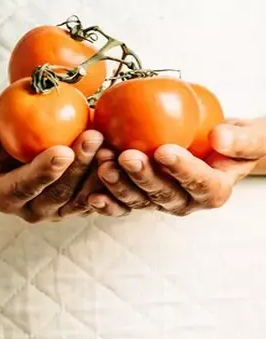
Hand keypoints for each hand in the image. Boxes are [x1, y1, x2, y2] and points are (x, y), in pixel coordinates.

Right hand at [0, 116, 106, 222]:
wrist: (15, 148)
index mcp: (3, 196)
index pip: (23, 187)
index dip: (43, 172)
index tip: (62, 150)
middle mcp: (30, 211)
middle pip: (58, 194)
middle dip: (78, 167)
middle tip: (94, 136)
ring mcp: (58, 213)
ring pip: (82, 198)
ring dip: (99, 173)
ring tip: (111, 144)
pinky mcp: (80, 207)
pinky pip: (99, 198)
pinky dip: (111, 180)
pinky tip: (121, 155)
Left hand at [89, 118, 265, 215]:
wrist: (214, 144)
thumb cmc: (235, 139)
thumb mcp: (253, 136)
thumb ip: (242, 139)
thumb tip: (221, 136)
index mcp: (213, 190)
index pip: (199, 183)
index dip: (182, 169)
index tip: (165, 151)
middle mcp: (185, 202)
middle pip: (162, 194)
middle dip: (143, 176)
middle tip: (126, 156)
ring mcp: (158, 201)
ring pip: (136, 199)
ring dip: (117, 184)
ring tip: (103, 162)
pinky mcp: (137, 196)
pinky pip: (119, 203)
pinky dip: (105, 202)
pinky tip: (89, 196)